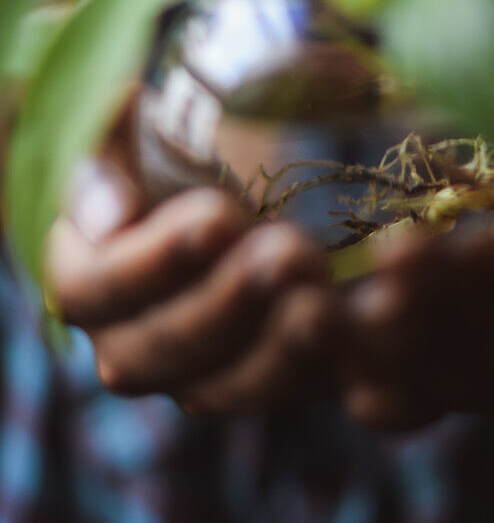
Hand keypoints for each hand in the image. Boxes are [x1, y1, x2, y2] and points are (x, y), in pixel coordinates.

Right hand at [46, 127, 340, 415]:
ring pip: (232, 389)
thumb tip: (112, 217)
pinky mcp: (272, 380)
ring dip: (283, 350)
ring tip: (328, 302)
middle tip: (291, 254)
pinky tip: (374, 323)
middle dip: (229, 305)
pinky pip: (300, 391)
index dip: (148, 265)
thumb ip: (102, 161)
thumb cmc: (169, 144)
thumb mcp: (125, 132)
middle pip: (163, 353)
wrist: (241, 171)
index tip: (215, 220)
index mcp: (90, 279)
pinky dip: (341, 364)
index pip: (92, 291)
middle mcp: (135, 342)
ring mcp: (202, 374)